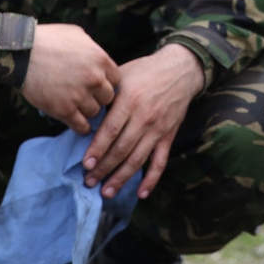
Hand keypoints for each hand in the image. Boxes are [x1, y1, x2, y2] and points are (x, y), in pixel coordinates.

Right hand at [21, 23, 120, 134]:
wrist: (22, 52)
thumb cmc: (48, 39)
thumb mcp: (77, 35)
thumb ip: (92, 48)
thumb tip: (97, 57)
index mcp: (100, 59)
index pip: (116, 79)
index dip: (107, 83)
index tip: (98, 85)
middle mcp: (94, 79)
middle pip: (108, 98)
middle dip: (99, 97)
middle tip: (88, 97)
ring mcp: (80, 96)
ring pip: (95, 112)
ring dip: (87, 111)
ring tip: (78, 108)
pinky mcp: (64, 110)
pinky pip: (81, 126)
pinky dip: (81, 127)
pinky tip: (77, 123)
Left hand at [81, 44, 204, 200]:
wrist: (180, 70)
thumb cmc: (145, 71)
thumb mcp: (122, 75)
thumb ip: (105, 94)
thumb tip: (83, 111)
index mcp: (130, 100)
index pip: (111, 130)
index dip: (97, 149)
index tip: (85, 164)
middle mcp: (144, 117)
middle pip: (122, 149)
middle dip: (104, 168)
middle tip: (89, 182)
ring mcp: (158, 129)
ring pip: (138, 159)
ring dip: (121, 178)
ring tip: (106, 192)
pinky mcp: (168, 136)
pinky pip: (160, 161)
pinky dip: (151, 179)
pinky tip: (140, 193)